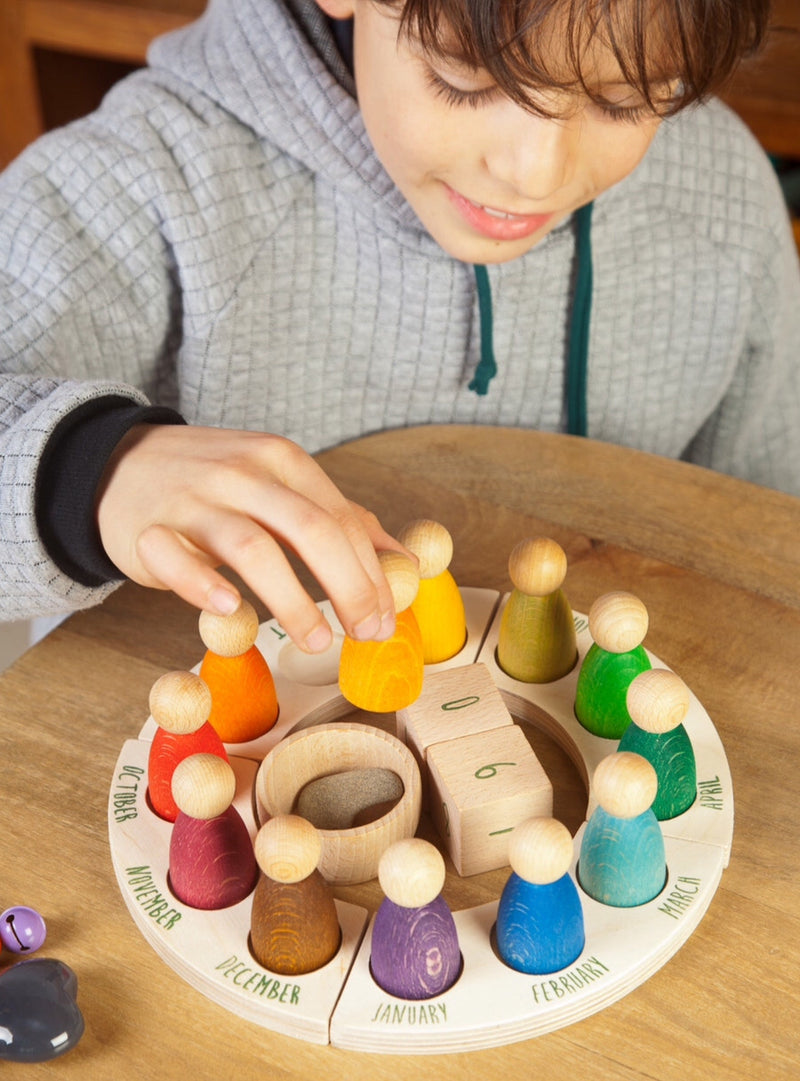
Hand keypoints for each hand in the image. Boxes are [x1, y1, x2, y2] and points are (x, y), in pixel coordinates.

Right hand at [96, 424, 406, 651]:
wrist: (120, 464)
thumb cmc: (215, 485)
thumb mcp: (279, 484)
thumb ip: (337, 518)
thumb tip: (402, 562)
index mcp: (281, 460)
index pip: (340, 518)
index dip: (371, 573)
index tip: (384, 619)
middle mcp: (242, 473)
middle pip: (309, 529)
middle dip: (348, 587)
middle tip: (364, 633)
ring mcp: (193, 500)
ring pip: (251, 547)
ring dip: (292, 599)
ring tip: (316, 640)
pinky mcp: (148, 530)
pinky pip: (177, 559)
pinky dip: (206, 587)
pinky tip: (235, 612)